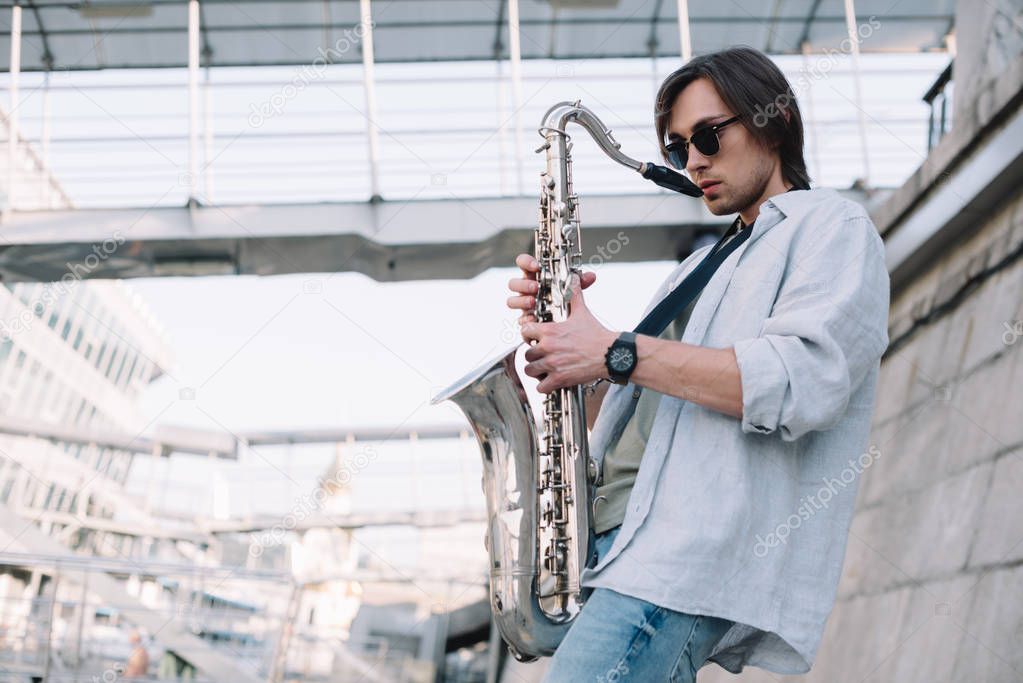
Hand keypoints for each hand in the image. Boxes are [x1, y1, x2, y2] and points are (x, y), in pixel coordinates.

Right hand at [507, 253, 596, 340]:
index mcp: (534, 276)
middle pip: (513, 283)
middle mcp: (525, 290)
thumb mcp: (571, 288)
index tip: (536, 266)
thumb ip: (579, 282)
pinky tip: (534, 319)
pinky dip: (526, 319)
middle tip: (536, 288)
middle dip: (523, 285)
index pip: (523, 263)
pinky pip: (519, 319)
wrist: (563, 320)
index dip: (526, 262)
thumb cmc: (562, 298)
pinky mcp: (525, 319)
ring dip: (522, 301)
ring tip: (534, 303)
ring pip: (511, 301)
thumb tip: (591, 277)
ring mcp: (523, 304)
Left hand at [520, 274, 615, 393]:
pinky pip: (541, 387)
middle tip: (541, 357)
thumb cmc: (597, 334)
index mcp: (550, 331)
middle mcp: (548, 347)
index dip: (528, 335)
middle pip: (526, 353)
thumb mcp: (582, 312)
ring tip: (544, 370)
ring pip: (530, 370)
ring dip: (536, 371)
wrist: (611, 353)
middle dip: (533, 356)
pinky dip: (544, 386)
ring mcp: (553, 364)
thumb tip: (574, 279)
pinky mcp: (560, 379)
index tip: (533, 338)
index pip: (525, 330)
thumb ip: (574, 296)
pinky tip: (550, 382)